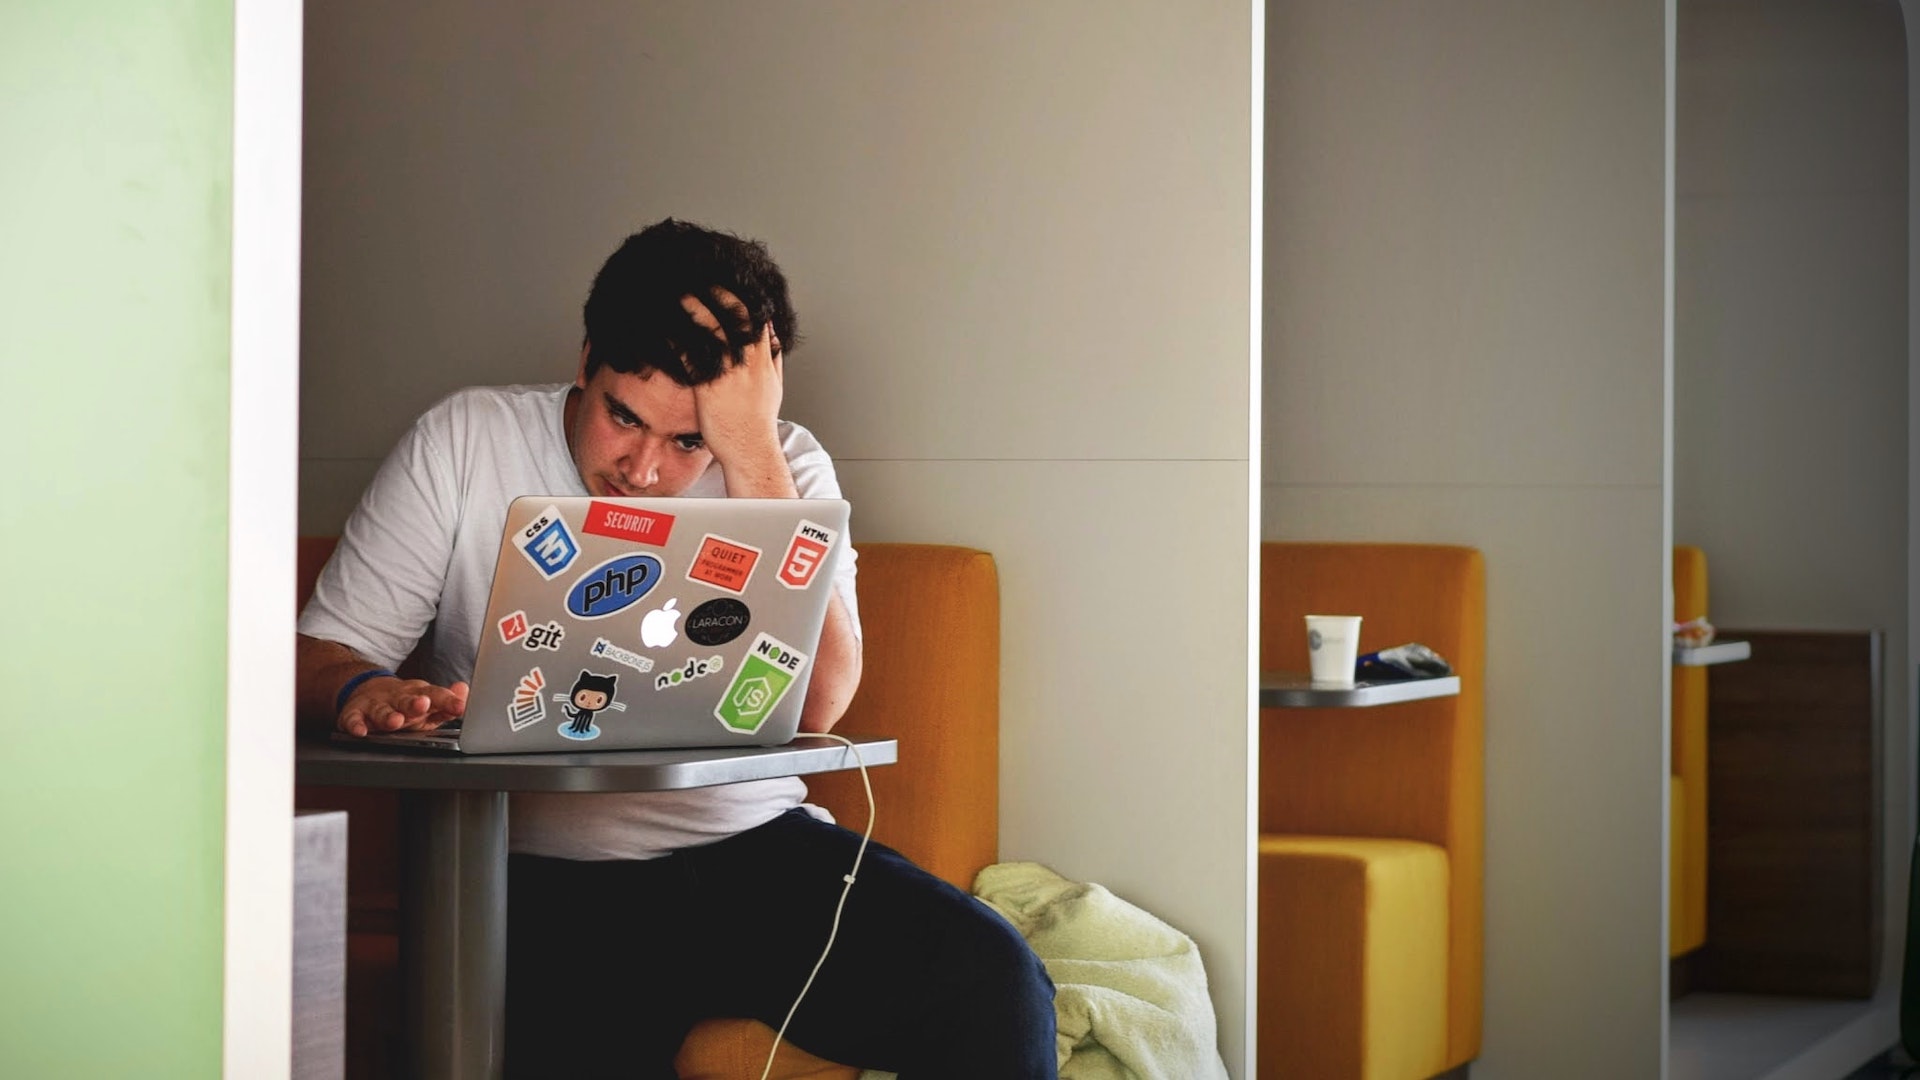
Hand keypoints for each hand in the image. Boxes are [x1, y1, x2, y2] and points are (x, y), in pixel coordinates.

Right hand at [337, 675, 468, 736]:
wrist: (367, 690)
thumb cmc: (406, 703)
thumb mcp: (429, 702)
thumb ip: (447, 702)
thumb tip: (465, 691)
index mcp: (419, 694)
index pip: (435, 695)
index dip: (448, 701)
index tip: (459, 707)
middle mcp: (397, 697)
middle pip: (407, 699)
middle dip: (415, 703)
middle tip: (423, 705)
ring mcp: (375, 704)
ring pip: (381, 710)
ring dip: (387, 716)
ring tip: (395, 721)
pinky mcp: (354, 713)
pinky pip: (353, 719)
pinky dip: (355, 725)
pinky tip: (360, 731)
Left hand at [683, 291, 784, 469]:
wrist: (751, 450)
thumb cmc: (758, 422)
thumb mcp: (774, 386)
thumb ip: (773, 358)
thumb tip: (773, 336)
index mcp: (764, 359)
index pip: (756, 317)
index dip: (741, 296)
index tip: (726, 282)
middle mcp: (748, 362)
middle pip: (736, 316)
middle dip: (718, 293)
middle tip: (701, 278)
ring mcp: (729, 374)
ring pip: (714, 330)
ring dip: (696, 308)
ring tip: (680, 293)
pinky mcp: (709, 387)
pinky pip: (694, 356)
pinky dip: (681, 338)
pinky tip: (667, 327)